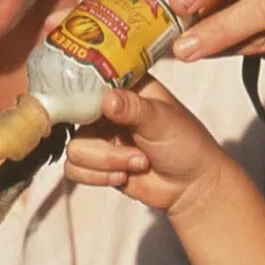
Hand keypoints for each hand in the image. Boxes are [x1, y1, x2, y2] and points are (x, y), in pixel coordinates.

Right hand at [65, 78, 237, 220]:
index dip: (83, 93)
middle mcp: (106, 108)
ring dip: (107, 161)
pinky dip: (98, 176)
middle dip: (103, 142)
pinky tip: (124, 175)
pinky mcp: (94, 162)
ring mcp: (98, 135)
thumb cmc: (186, 145)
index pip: (89, 78)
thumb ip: (135, 108)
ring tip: (138, 162)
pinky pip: (74, 168)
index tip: (97, 110)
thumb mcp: (163, 120)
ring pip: (74, 148)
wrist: (191, 186)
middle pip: (74, 118)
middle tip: (133, 147)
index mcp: (124, 86)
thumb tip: (109, 100)